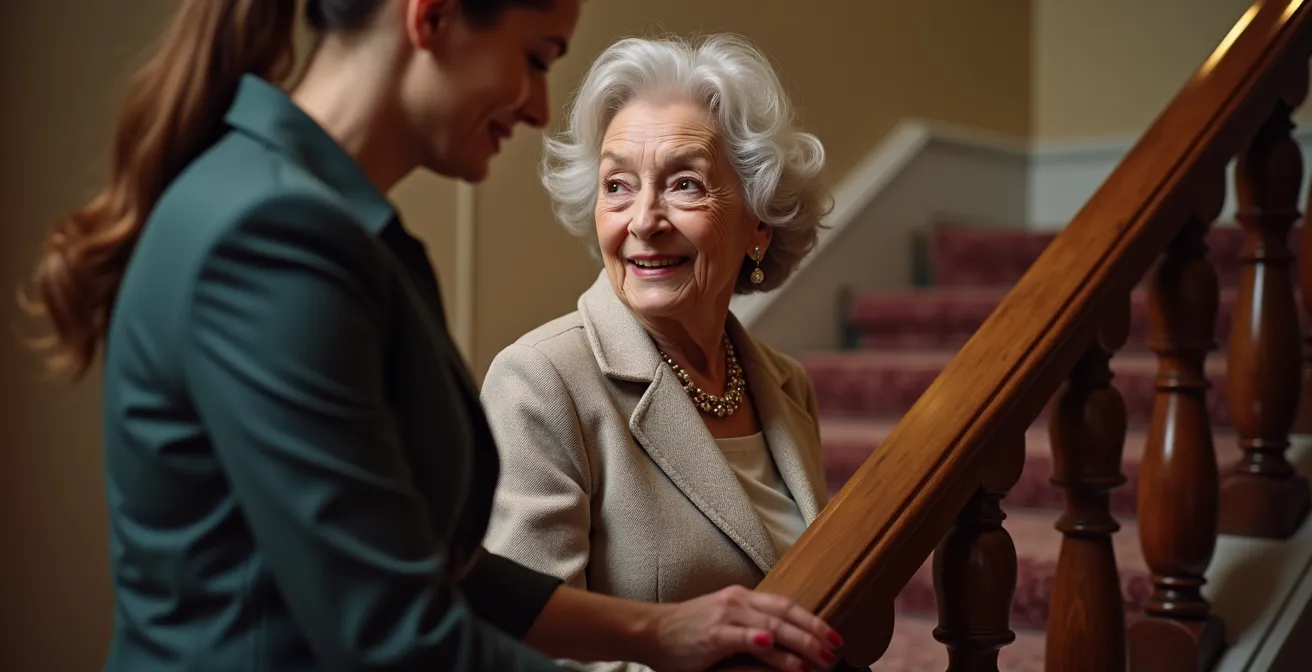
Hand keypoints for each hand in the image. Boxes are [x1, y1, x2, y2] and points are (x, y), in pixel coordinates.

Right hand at [643, 585, 841, 671]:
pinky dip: (763, 642)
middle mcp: (738, 602)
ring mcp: (727, 617)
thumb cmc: (687, 631)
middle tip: (835, 651)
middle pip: (786, 614)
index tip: (833, 636)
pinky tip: (778, 648)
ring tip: (819, 660)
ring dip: (800, 644)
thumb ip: (750, 626)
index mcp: (742, 598)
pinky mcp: (714, 635)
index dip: (813, 620)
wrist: (651, 631)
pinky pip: (745, 638)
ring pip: (773, 626)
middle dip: (815, 633)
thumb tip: (780, 641)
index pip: (786, 605)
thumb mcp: (723, 620)